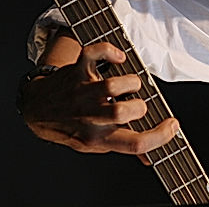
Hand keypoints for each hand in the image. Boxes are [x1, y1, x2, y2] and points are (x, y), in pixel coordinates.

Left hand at [19, 42, 179, 156]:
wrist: (36, 110)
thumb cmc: (70, 125)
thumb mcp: (93, 143)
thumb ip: (121, 145)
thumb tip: (149, 156)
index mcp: (98, 139)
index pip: (135, 144)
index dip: (160, 136)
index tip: (173, 126)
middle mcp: (90, 117)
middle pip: (125, 112)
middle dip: (140, 107)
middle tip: (138, 104)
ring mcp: (82, 93)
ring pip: (113, 85)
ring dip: (130, 82)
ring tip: (130, 85)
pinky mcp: (77, 71)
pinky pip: (94, 54)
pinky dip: (109, 51)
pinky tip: (118, 58)